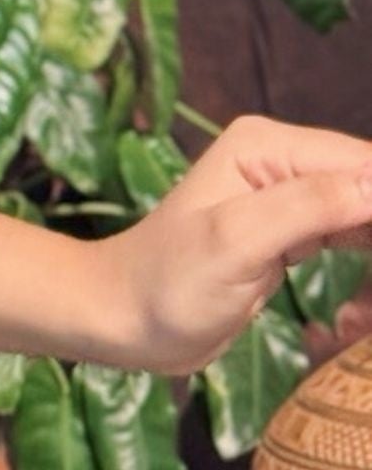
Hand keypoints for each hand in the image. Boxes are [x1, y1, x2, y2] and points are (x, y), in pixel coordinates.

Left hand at [94, 115, 371, 372]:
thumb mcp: (235, 244)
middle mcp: (285, 161)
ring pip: (370, 219)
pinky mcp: (293, 235)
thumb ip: (308, 208)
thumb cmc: (166, 282)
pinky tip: (352, 322)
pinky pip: (354, 243)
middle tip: (366, 313)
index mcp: (271, 147)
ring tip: (357, 322)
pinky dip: (366, 280)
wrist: (122, 318)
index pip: (367, 166)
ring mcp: (290, 198)